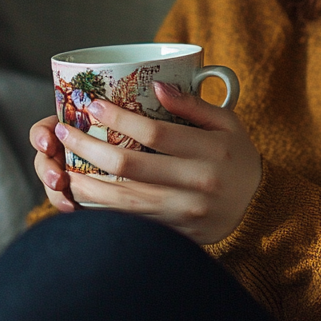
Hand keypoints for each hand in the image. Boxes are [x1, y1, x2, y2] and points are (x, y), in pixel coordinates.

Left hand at [37, 82, 262, 245]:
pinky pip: (132, 221)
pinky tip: (82, 196)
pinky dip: (103, 210)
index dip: (119, 118)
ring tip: (62, 165)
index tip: (92, 106)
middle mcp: (199, 182)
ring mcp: (186, 212)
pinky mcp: (177, 233)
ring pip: (125, 199)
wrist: (258, 208)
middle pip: (131, 166)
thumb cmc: (237, 156)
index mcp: (212, 149)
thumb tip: (158, 87)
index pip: (155, 133)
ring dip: (87, 183)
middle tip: (64, 132)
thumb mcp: (228, 123)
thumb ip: (194, 104)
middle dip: (90, 148)